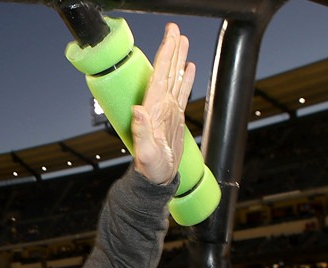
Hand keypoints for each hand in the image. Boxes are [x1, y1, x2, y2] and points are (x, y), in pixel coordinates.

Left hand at [132, 22, 195, 184]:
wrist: (156, 179)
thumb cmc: (149, 168)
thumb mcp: (145, 152)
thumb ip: (141, 131)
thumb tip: (138, 110)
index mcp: (152, 110)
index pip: (159, 76)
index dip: (164, 55)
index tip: (169, 37)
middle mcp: (159, 106)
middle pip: (166, 71)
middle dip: (171, 49)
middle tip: (175, 29)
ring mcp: (167, 110)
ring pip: (174, 78)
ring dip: (178, 59)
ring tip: (182, 40)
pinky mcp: (174, 117)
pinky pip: (182, 92)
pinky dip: (186, 78)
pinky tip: (190, 67)